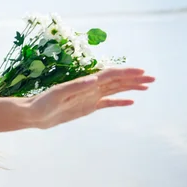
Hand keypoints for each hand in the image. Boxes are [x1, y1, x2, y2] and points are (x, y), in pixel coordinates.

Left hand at [30, 67, 154, 128]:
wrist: (33, 114)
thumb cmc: (42, 103)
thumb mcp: (57, 94)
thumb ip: (76, 86)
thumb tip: (95, 79)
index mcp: (85, 83)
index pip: (110, 75)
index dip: (126, 73)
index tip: (142, 72)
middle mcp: (89, 88)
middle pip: (116, 80)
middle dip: (134, 79)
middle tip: (153, 79)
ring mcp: (89, 97)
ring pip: (114, 89)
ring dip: (130, 87)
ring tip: (147, 86)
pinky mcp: (86, 107)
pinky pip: (107, 103)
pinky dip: (119, 101)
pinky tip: (131, 101)